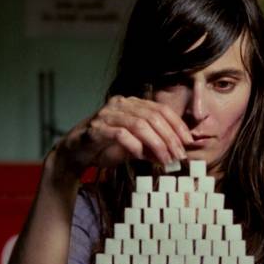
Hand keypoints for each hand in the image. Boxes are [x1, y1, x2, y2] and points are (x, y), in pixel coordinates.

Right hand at [52, 95, 193, 175]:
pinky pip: (120, 134)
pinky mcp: (96, 128)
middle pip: (153, 116)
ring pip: (139, 124)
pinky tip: (140, 156)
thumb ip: (152, 148)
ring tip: (166, 159)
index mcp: (131, 104)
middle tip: (179, 155)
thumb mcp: (135, 148)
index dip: (177, 125)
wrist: (75, 154)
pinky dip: (134, 145)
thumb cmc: (105, 148)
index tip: (188, 142)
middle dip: (169, 137)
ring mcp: (107, 115)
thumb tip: (174, 156)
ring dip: (156, 143)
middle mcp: (120, 105)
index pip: (161, 109)